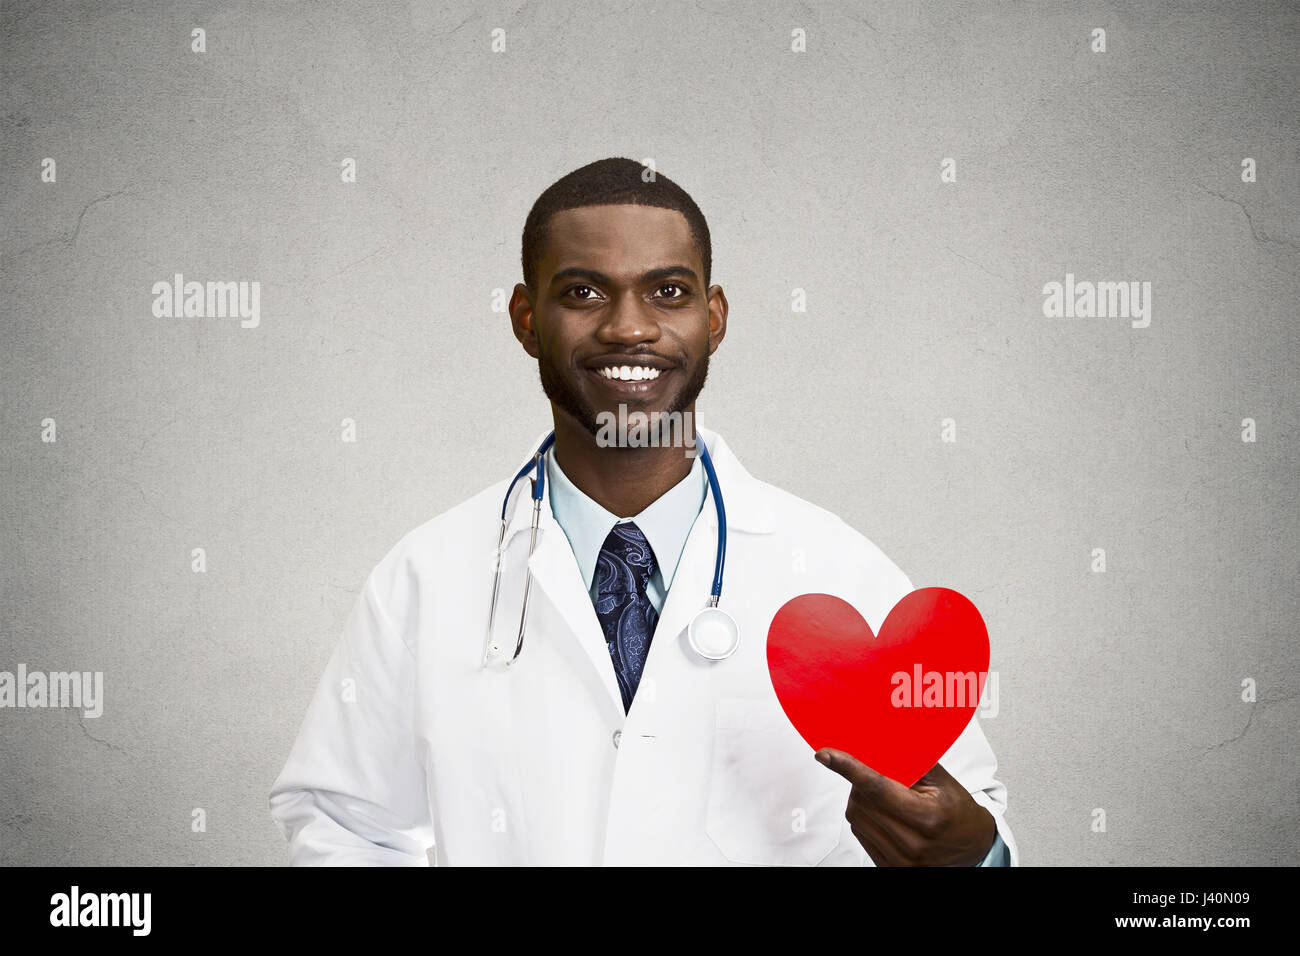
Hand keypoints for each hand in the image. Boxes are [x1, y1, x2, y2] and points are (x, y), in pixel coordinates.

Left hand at [815, 748, 996, 865]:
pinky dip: (865, 816)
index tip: (826, 754)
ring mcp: (900, 860)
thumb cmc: (958, 813)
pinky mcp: (889, 867)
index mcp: (927, 818)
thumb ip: (909, 760)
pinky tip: (884, 812)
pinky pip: (860, 833)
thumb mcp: (941, 780)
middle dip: (863, 780)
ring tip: (888, 795)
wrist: (972, 849)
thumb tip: (875, 741)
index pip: (877, 787)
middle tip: (882, 773)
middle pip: (863, 800)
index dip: (849, 768)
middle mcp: (912, 843)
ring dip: (862, 798)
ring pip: (856, 816)